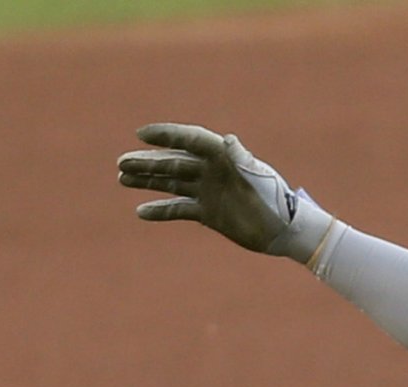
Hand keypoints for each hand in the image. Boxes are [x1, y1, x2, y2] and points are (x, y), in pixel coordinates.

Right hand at [116, 123, 330, 258]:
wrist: (286, 230)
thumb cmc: (276, 199)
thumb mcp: (259, 177)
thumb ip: (242, 158)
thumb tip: (229, 140)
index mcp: (223, 155)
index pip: (189, 139)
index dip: (166, 135)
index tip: (142, 134)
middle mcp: (212, 170)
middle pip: (173, 162)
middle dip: (147, 162)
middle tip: (121, 163)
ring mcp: (208, 190)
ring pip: (171, 183)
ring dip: (147, 181)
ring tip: (121, 179)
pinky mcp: (207, 212)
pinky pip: (178, 209)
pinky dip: (161, 211)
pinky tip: (141, 212)